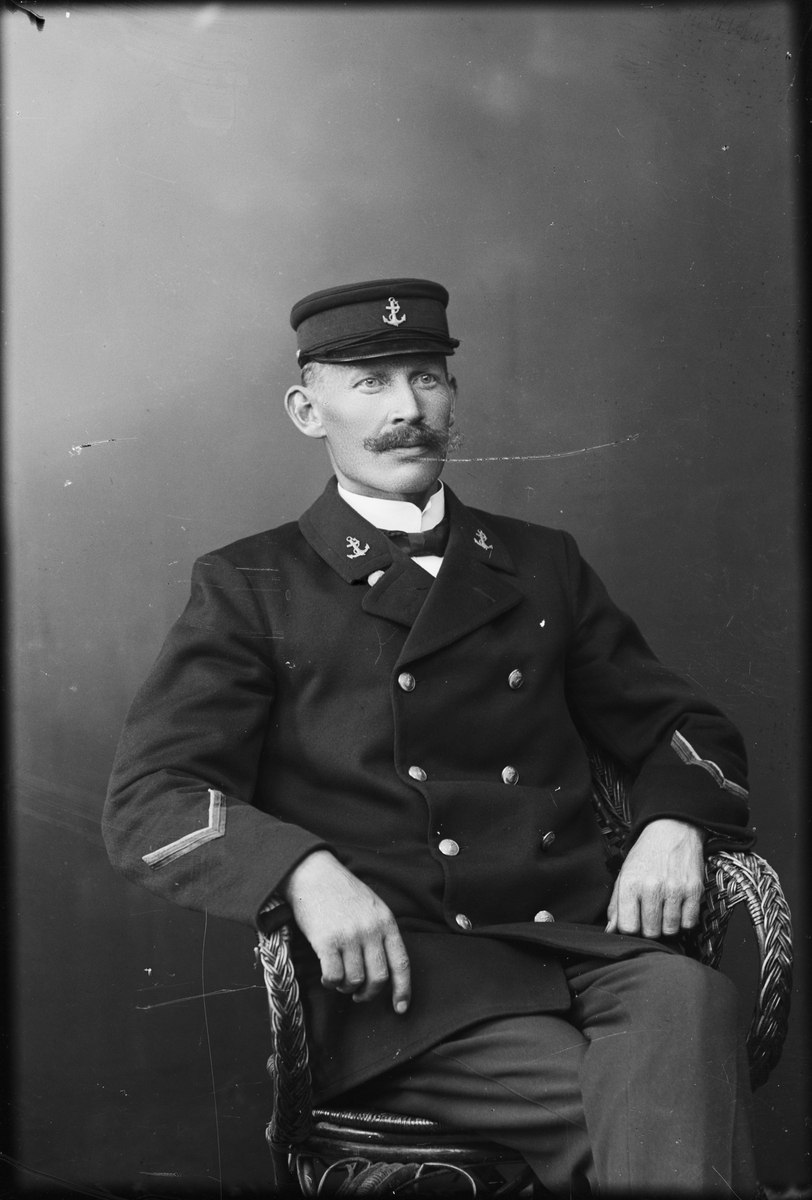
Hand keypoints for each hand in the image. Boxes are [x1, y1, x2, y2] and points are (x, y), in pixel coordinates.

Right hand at [280, 850, 410, 1012]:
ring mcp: (349, 936)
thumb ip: (380, 932)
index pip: (402, 963)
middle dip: (368, 993)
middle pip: (378, 978)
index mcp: (386, 921)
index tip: (400, 1008)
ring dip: (346, 987)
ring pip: (354, 980)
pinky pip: (334, 976)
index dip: (403, 990)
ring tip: (339, 979)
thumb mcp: (372, 906)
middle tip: (358, 994)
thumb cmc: (341, 891)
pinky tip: (327, 976)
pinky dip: (330, 982)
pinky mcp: (326, 941)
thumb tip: (383, 968)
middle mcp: (371, 930)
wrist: (312, 872)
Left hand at [605, 818, 704, 937]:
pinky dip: (684, 921)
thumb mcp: (624, 874)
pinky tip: (678, 908)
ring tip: (664, 910)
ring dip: (667, 925)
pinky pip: (689, 923)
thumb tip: (611, 931)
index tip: (634, 923)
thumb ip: (616, 905)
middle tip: (651, 915)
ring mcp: (675, 889)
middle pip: (650, 932)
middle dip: (650, 928)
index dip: (631, 930)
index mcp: (630, 883)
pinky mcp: (694, 890)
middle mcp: (652, 887)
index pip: (628, 927)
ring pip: (670, 930)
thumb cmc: (646, 854)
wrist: (672, 830)